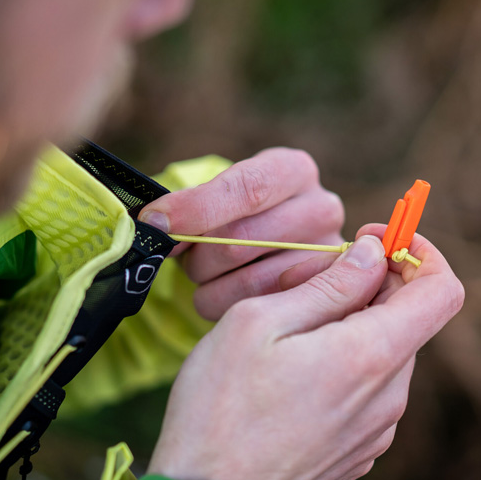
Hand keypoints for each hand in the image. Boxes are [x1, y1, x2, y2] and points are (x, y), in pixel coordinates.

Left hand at [138, 148, 344, 319]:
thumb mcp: (217, 194)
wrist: (267, 240)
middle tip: (180, 254)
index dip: (197, 207)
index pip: (247, 187)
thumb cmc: (233, 212)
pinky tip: (221, 290)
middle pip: (244, 238)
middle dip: (197, 252)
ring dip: (207, 281)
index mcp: (294, 170)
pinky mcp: (317, 298)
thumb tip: (155, 227)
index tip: (155, 222)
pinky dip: (220, 302)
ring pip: (248, 281)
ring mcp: (325, 258)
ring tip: (202, 271)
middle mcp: (321, 208)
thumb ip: (190, 205)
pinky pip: (254, 309)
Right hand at [148, 230, 464, 479]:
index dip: (418, 252)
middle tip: (306, 286)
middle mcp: (389, 397)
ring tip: (289, 337)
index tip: (376, 241)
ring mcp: (377, 431)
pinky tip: (293, 378)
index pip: (442, 289)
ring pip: (385, 355)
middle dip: (369, 288)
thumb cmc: (220, 406)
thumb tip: (373, 255)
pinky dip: (346, 368)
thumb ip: (329, 285)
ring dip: (353, 329)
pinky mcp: (359, 453)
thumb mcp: (261, 322)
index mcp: (371, 356)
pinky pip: (369, 393)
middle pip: (407, 319)